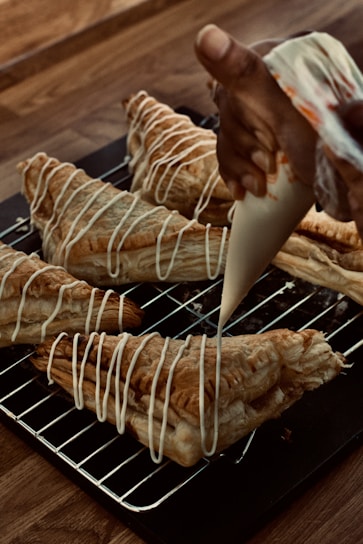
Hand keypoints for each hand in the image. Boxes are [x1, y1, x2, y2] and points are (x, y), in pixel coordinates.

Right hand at [194, 24, 316, 198]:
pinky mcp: (263, 142)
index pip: (232, 78)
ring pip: (228, 137)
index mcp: (276, 65)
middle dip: (246, 146)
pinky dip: (234, 174)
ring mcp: (266, 116)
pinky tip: (241, 189)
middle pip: (228, 112)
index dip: (246, 117)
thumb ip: (243, 71)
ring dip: (240, 166)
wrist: (344, 181)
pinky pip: (231, 154)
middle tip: (270, 162)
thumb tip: (205, 37)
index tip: (270, 139)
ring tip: (258, 185)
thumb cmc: (317, 144)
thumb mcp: (281, 108)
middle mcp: (269, 86)